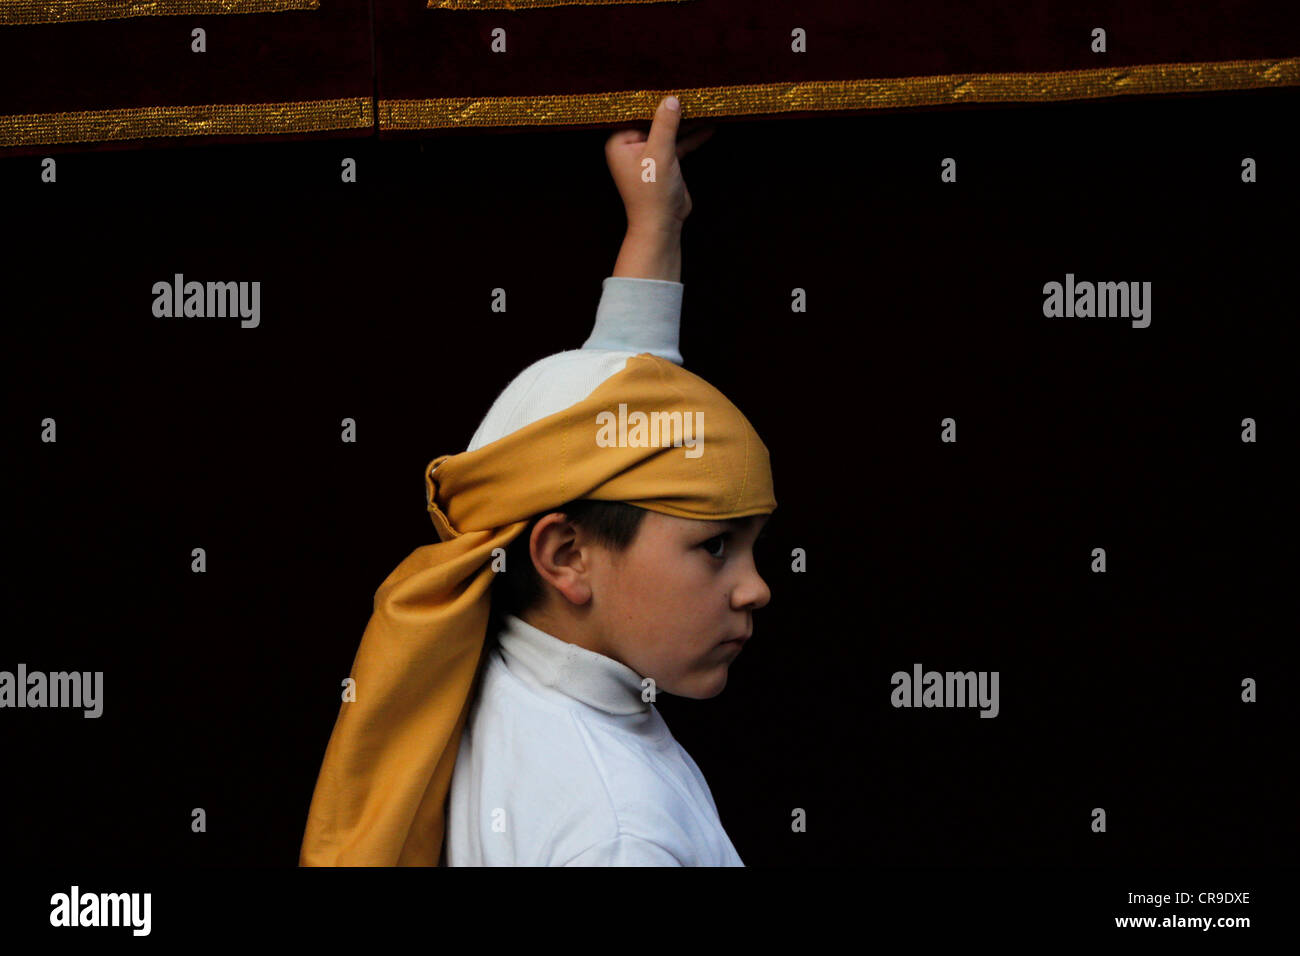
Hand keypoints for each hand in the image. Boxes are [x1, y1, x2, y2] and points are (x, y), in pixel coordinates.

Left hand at [604, 96, 715, 232]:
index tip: (671, 84)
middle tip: (691, 92)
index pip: (638, 113)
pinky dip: (691, 137)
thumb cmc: (652, 192)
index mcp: (620, 142)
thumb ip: (665, 124)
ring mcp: (649, 155)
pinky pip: (678, 144)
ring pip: (669, 132)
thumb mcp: (660, 153)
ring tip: (704, 106)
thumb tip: (671, 99)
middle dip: (673, 110)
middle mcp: (631, 146)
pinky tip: (708, 127)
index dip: (654, 100)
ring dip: (686, 123)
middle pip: (655, 121)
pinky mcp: (664, 163)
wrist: (662, 224)